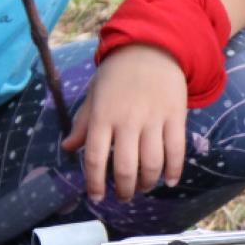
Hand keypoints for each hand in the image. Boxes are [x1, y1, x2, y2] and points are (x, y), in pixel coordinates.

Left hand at [64, 45, 187, 201]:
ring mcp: (153, 119)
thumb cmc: (118, 74)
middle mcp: (127, 120)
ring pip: (152, 163)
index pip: (96, 159)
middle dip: (124, 190)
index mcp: (103, 116)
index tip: (97, 197)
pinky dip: (174, 170)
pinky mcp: (176, 116)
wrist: (151, 48)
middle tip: (123, 196)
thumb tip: (68, 148)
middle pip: (126, 167)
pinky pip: (176, 150)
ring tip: (143, 188)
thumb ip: (83, 123)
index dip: (95, 183)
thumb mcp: (94, 94)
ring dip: (147, 183)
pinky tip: (169, 181)